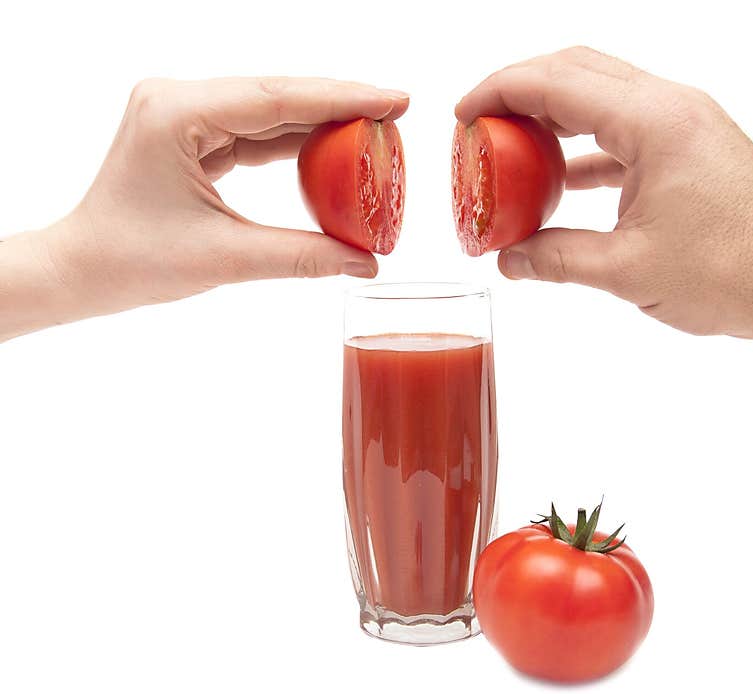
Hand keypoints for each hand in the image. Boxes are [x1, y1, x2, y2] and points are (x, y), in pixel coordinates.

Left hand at [0, 78, 407, 339]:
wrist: (85, 270)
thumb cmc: (133, 261)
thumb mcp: (225, 258)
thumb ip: (302, 256)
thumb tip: (366, 265)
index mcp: (177, 113)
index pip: (276, 98)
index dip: (342, 98)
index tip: (394, 100)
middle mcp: (179, 101)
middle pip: (277, 93)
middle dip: (339, 104)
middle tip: (397, 113)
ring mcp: (184, 115)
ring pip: (270, 110)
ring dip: (321, 122)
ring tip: (375, 130)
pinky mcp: (192, 135)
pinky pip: (256, 131)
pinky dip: (296, 142)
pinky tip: (334, 148)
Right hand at [456, 47, 752, 387]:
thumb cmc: (732, 272)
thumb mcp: (626, 270)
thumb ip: (555, 260)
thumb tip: (508, 261)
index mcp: (654, 121)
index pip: (556, 81)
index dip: (498, 91)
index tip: (462, 115)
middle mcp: (670, 107)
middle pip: (576, 71)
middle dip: (519, 93)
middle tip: (478, 128)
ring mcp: (683, 124)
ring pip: (600, 96)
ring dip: (551, 120)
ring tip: (510, 154)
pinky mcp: (689, 148)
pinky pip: (622, 132)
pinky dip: (583, 150)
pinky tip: (558, 184)